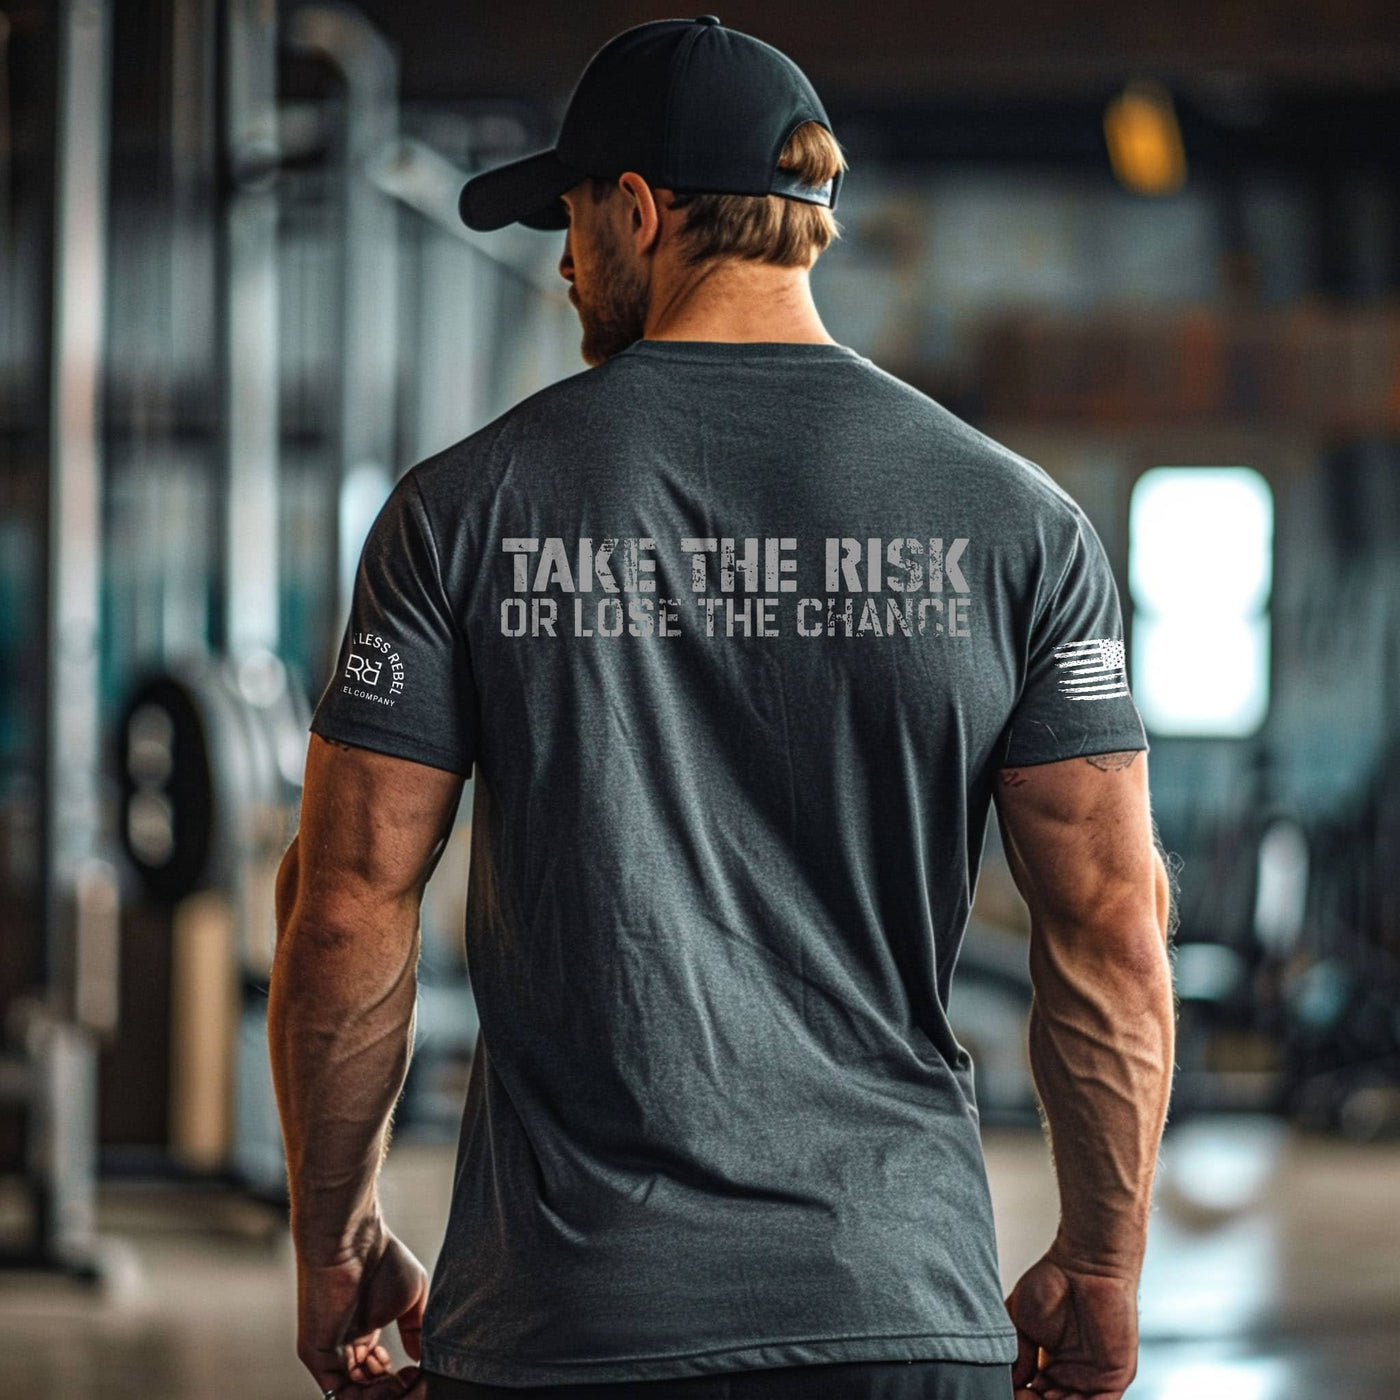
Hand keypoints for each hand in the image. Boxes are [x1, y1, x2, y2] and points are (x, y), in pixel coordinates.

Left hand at [295, 1217, 428, 1397]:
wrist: (354, 1240)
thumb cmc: (383, 1259)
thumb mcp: (411, 1299)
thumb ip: (416, 1331)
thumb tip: (420, 1359)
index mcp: (365, 1333)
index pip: (379, 1373)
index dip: (401, 1380)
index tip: (420, 1371)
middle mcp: (345, 1346)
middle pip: (367, 1389)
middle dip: (394, 1390)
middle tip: (412, 1378)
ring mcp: (329, 1352)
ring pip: (353, 1394)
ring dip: (381, 1393)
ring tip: (400, 1376)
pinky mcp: (316, 1354)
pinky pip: (337, 1391)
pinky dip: (364, 1394)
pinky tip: (386, 1376)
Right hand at [1004, 1247, 1139, 1398]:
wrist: (1085, 1264)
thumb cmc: (1053, 1281)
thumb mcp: (1020, 1321)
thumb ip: (1017, 1355)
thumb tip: (1011, 1383)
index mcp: (1050, 1366)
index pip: (1035, 1396)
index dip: (1021, 1395)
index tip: (1010, 1389)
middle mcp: (1072, 1375)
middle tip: (1021, 1394)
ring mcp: (1094, 1379)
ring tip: (1035, 1396)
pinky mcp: (1115, 1378)